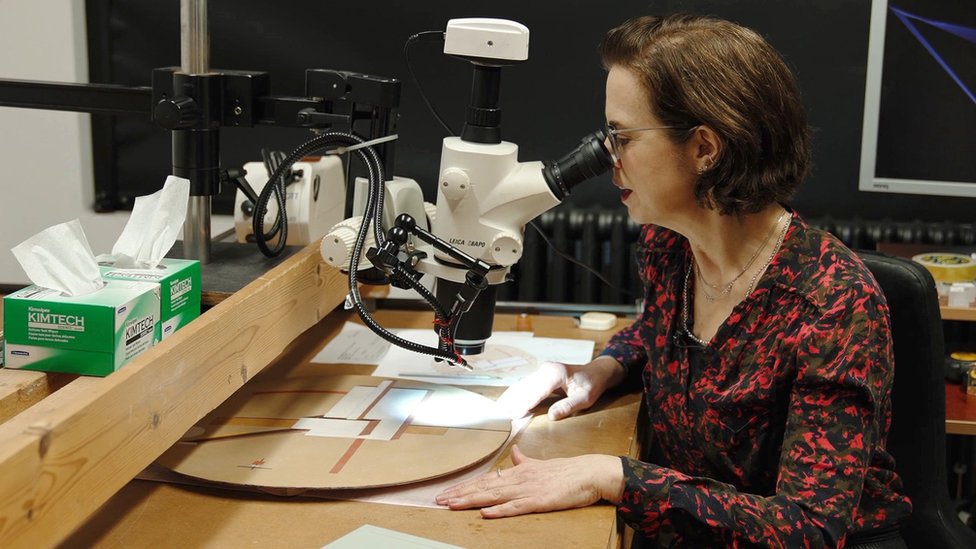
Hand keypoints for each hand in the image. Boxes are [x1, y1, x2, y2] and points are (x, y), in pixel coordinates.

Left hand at [435, 445, 623, 517]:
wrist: (589, 473)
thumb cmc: (567, 471)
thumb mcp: (542, 464)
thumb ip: (526, 461)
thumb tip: (516, 454)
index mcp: (519, 471)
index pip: (486, 479)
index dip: (465, 485)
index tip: (447, 491)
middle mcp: (519, 479)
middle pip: (483, 487)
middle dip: (460, 494)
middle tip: (439, 499)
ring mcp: (528, 490)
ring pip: (494, 496)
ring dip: (471, 500)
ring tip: (452, 504)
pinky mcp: (539, 500)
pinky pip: (516, 507)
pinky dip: (500, 510)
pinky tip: (485, 513)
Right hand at [495, 357, 624, 419]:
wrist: (596, 372)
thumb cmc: (592, 385)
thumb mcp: (585, 398)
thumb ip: (568, 406)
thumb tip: (552, 415)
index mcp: (556, 373)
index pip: (536, 391)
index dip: (524, 404)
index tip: (514, 415)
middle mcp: (546, 369)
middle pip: (525, 387)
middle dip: (512, 402)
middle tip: (500, 416)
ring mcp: (542, 370)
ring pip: (522, 385)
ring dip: (511, 398)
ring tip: (499, 410)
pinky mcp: (540, 375)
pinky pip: (525, 385)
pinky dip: (516, 394)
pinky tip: (507, 403)